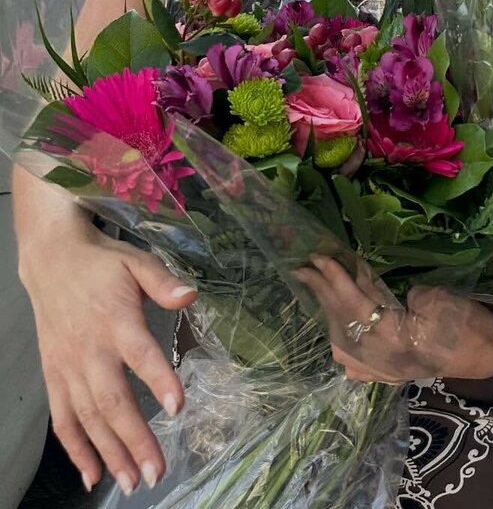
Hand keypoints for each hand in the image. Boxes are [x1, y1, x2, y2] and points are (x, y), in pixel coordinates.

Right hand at [19, 224, 197, 494]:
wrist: (52, 261)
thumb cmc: (104, 264)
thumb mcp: (138, 262)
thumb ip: (163, 281)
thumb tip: (190, 295)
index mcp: (116, 320)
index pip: (140, 354)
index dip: (159, 379)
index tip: (178, 406)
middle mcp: (90, 350)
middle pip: (113, 400)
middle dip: (135, 438)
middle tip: (156, 471)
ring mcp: (68, 367)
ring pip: (89, 418)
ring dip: (110, 452)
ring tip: (133, 481)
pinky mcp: (54, 376)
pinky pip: (63, 419)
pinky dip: (75, 449)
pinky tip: (92, 474)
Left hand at [296, 256, 492, 383]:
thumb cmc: (471, 324)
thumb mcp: (441, 300)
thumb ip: (410, 297)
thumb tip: (397, 298)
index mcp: (395, 341)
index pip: (356, 306)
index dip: (336, 281)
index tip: (319, 258)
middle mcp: (384, 360)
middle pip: (343, 324)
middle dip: (324, 294)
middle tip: (305, 268)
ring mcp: (387, 369)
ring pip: (345, 343)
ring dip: (330, 314)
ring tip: (320, 289)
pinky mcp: (394, 371)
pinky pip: (357, 361)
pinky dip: (344, 343)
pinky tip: (337, 336)